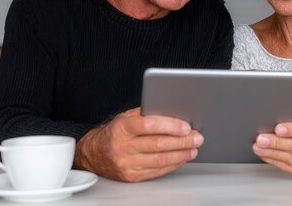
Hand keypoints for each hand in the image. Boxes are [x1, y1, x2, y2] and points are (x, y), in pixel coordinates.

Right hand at [74, 107, 202, 181]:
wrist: (94, 153)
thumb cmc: (115, 132)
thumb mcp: (126, 117)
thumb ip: (147, 114)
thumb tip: (174, 114)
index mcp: (122, 128)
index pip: (149, 125)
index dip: (170, 126)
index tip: (186, 126)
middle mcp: (123, 147)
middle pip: (158, 144)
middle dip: (182, 141)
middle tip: (197, 137)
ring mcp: (127, 163)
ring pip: (160, 160)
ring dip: (181, 154)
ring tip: (193, 148)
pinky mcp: (131, 176)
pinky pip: (157, 171)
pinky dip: (172, 164)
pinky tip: (181, 158)